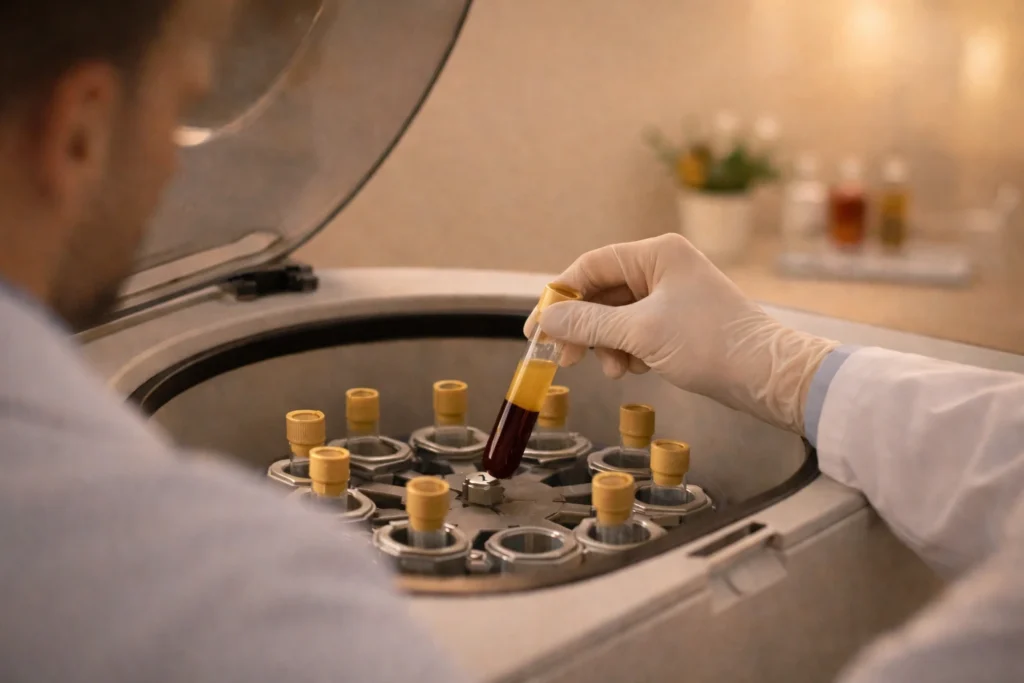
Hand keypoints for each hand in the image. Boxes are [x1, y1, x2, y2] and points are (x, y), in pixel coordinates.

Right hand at [526, 233, 837, 433]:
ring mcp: (672, 294)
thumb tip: (546, 320)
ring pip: (618, 317)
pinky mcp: (679, 321)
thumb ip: (588, 325)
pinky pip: (637, 331)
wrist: (768, 375)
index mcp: (657, 253)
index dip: (559, 298)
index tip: (536, 329)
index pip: (591, 266)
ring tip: (617, 371)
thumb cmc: (710, 343)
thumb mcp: (640, 333)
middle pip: (602, 293)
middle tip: (568, 358)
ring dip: (608, 345)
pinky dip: (629, 351)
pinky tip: (638, 369)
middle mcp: (663, 267)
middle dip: (585, 329)